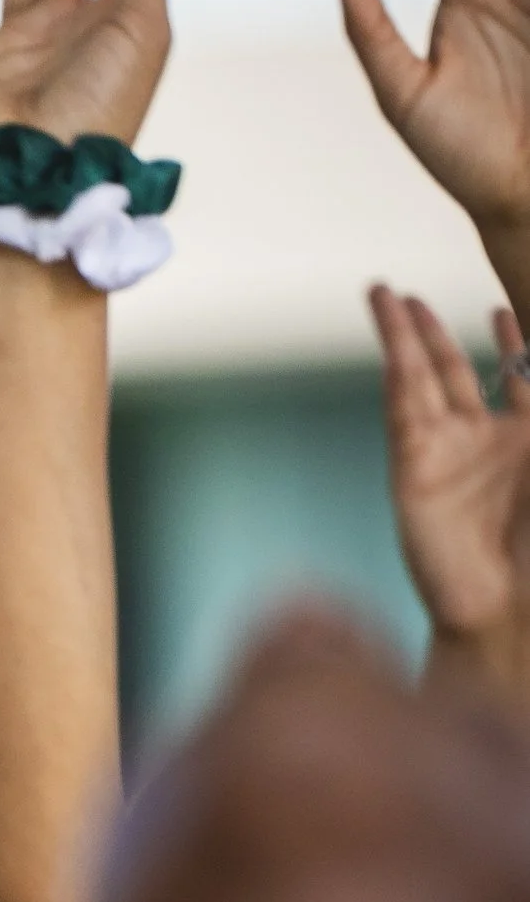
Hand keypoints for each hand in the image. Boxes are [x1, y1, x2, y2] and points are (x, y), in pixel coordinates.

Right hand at [369, 284, 529, 688]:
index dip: (509, 342)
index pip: (516, 376)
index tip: (499, 310)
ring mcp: (446, 454)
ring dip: (405, 336)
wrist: (510, 606)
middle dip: (434, 331)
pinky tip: (394, 339)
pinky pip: (405, 407)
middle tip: (408, 295)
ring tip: (385, 295)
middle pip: (456, 371)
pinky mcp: (414, 468)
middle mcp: (485, 443)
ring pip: (423, 379)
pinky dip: (399, 369)